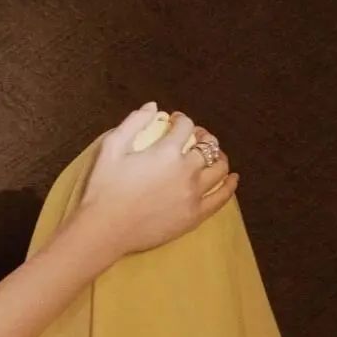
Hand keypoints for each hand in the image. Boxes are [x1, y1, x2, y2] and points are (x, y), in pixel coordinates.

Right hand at [80, 102, 238, 259]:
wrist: (105, 229)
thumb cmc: (104, 188)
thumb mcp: (112, 147)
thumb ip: (133, 123)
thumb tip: (153, 106)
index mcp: (167, 151)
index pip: (185, 126)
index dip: (182, 119)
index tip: (176, 121)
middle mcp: (187, 171)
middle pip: (208, 146)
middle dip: (203, 136)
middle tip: (196, 137)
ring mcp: (194, 195)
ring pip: (220, 169)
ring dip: (219, 157)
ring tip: (214, 156)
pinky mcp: (195, 216)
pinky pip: (222, 198)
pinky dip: (230, 186)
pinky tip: (232, 179)